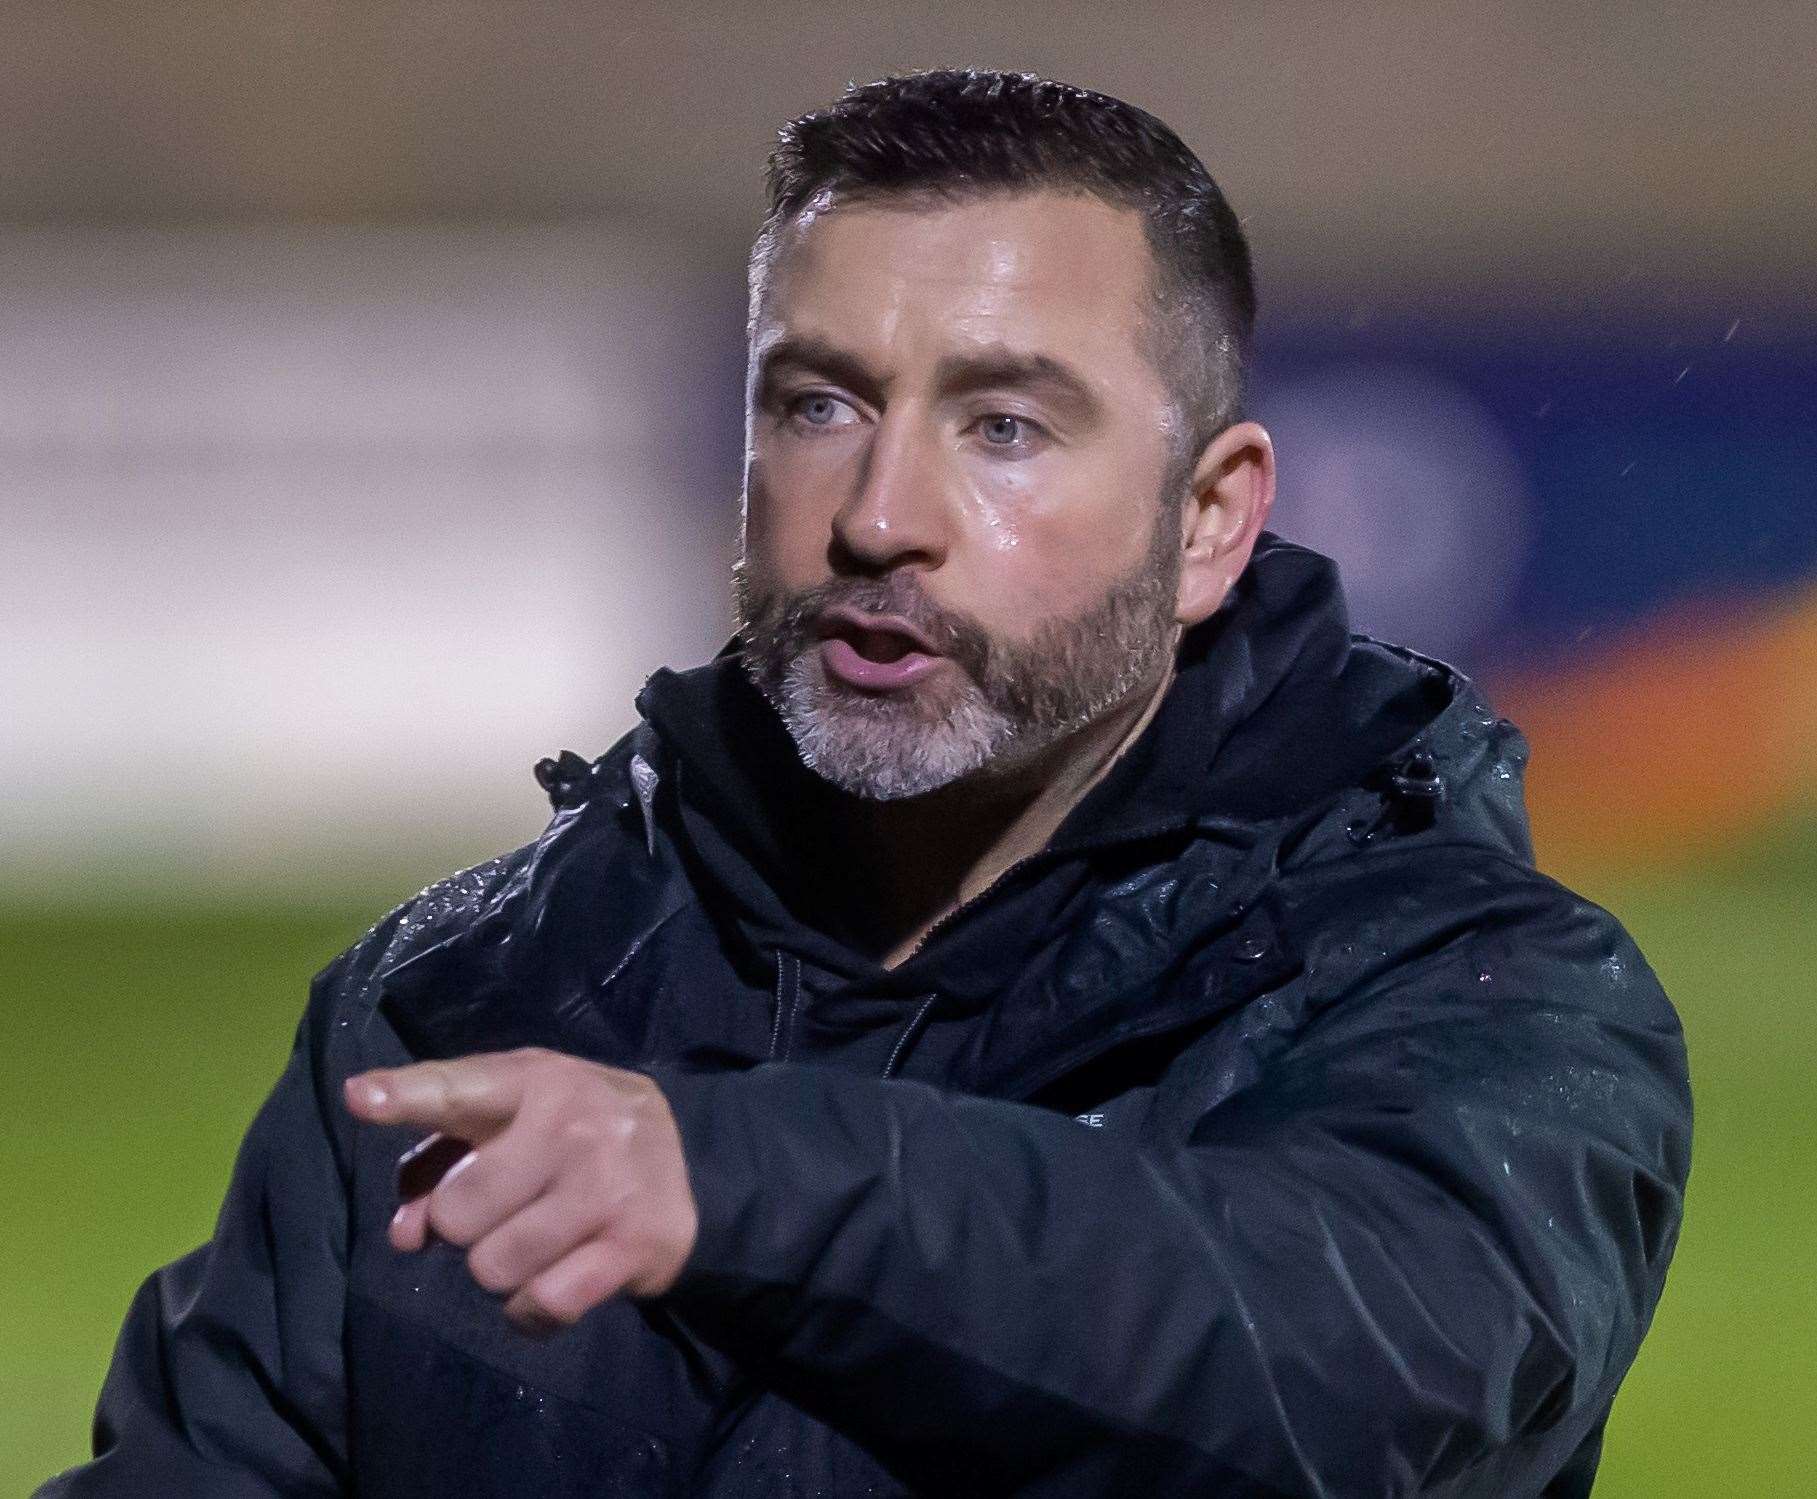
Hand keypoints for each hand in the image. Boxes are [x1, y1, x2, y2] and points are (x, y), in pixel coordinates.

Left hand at [343, 1048, 697, 1332]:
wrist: (689, 1156)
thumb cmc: (572, 1134)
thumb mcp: (511, 1121)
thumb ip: (441, 1163)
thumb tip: (405, 1233)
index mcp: (537, 1082)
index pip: (459, 1090)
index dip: (406, 1095)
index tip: (362, 1098)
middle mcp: (574, 1126)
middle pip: (457, 1213)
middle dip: (465, 1227)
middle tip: (505, 1210)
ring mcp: (607, 1187)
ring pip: (492, 1268)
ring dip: (501, 1270)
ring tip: (536, 1242)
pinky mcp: (634, 1245)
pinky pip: (541, 1305)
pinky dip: (534, 1310)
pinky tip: (557, 1279)